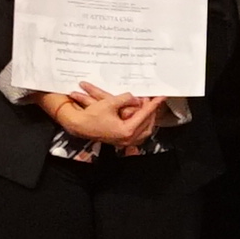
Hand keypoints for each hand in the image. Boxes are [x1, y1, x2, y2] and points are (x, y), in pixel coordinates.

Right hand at [42, 86, 162, 146]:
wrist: (79, 126)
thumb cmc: (91, 116)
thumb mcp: (109, 103)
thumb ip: (126, 99)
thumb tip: (136, 98)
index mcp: (126, 130)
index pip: (144, 115)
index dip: (153, 104)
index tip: (160, 97)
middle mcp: (127, 138)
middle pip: (148, 123)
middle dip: (152, 111)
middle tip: (155, 100)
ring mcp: (125, 141)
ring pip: (145, 130)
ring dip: (148, 119)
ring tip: (150, 108)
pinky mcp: (122, 141)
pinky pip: (138, 134)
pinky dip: (142, 125)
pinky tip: (142, 118)